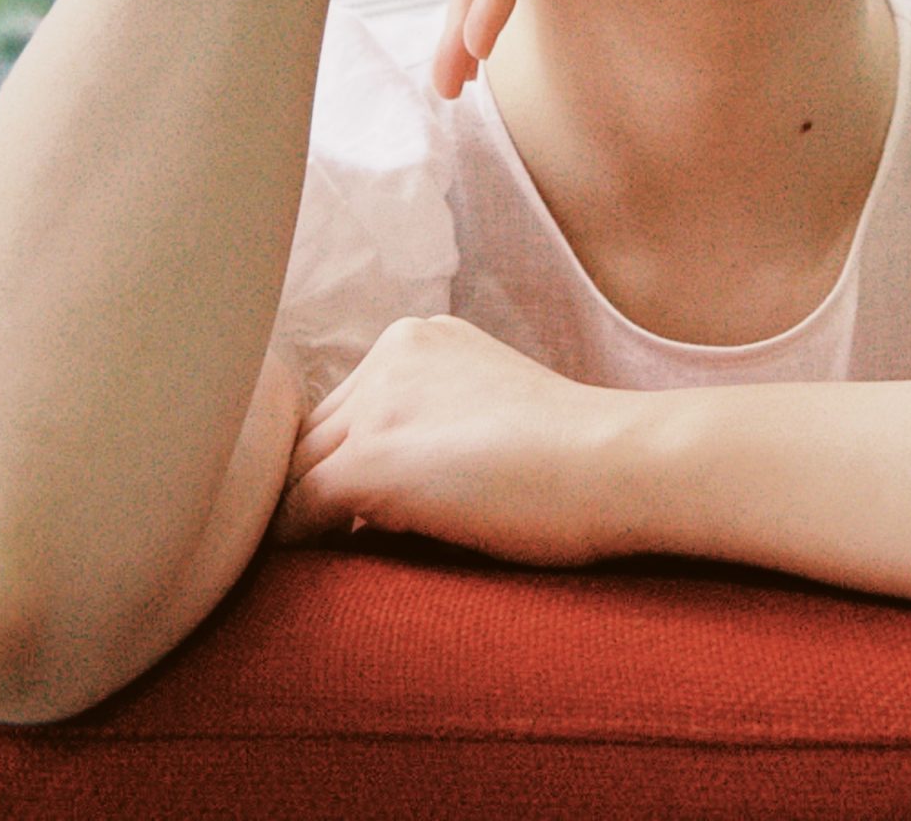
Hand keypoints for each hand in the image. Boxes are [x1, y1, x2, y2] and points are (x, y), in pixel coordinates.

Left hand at [268, 315, 646, 566]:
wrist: (615, 463)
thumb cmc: (574, 459)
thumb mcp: (487, 408)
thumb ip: (431, 422)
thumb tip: (369, 493)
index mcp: (419, 338)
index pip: (344, 408)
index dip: (341, 464)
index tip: (353, 513)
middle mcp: (390, 354)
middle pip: (312, 435)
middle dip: (316, 488)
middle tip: (328, 545)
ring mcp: (378, 405)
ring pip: (295, 471)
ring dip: (302, 518)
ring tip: (320, 563)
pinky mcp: (371, 461)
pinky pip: (295, 511)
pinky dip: (297, 544)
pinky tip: (317, 572)